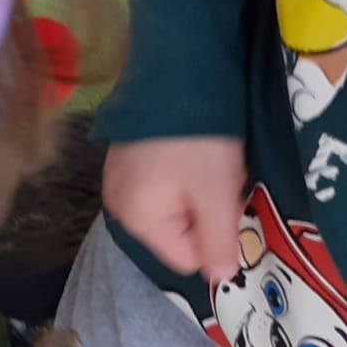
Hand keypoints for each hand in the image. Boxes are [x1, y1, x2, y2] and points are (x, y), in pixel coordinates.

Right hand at [102, 136, 245, 281]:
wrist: (175, 69)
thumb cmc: (196, 139)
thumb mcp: (217, 194)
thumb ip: (219, 242)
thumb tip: (221, 278)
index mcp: (136, 220)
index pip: (187, 256)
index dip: (215, 234)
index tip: (226, 198)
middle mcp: (120, 203)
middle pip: (181, 229)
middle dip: (209, 208)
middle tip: (222, 174)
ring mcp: (122, 176)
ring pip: (178, 203)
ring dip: (203, 187)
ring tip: (211, 156)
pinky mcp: (129, 153)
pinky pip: (168, 179)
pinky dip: (190, 168)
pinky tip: (196, 145)